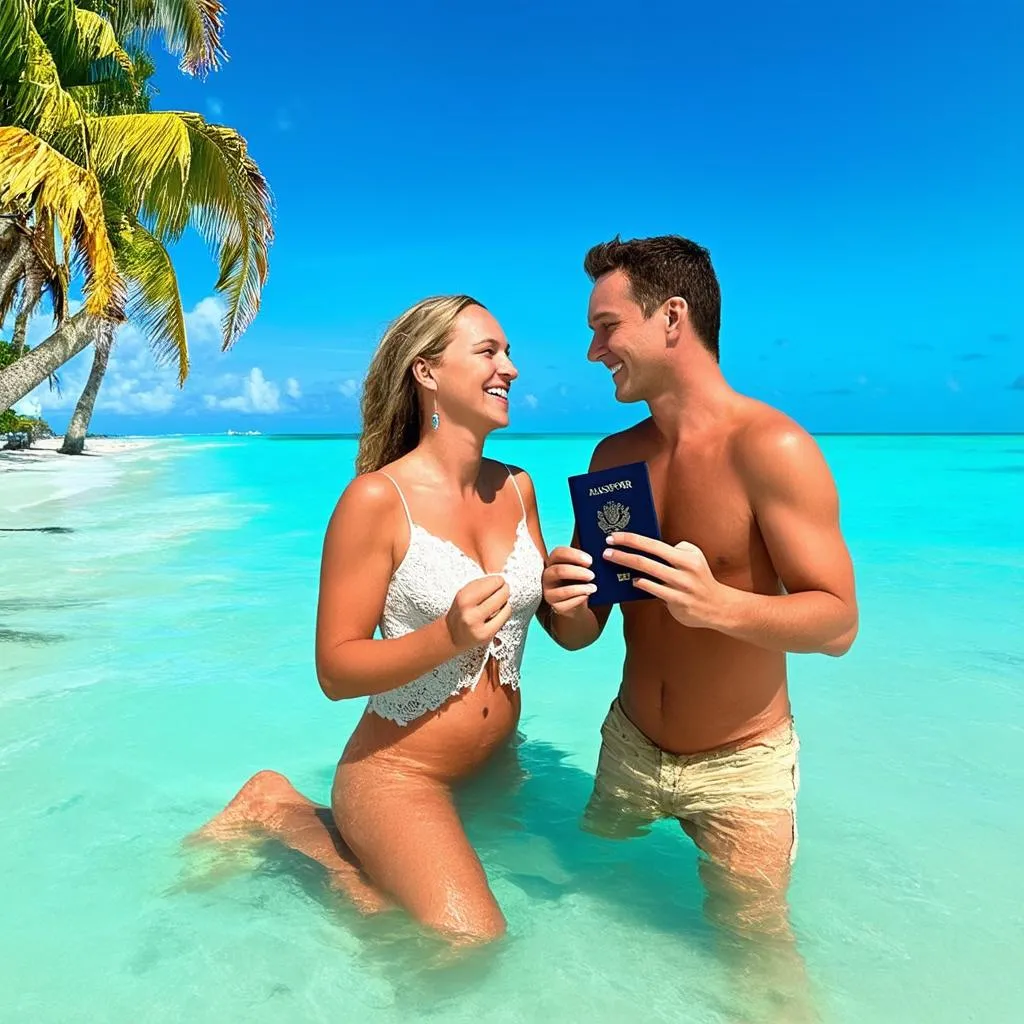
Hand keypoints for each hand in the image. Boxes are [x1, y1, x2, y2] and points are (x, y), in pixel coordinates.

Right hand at [445, 575, 511, 650]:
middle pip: (500, 593)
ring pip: (504, 605)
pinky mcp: (485, 635)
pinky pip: (504, 617)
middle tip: (504, 588)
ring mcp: (477, 625)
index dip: (499, 579)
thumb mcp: (465, 594)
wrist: (452, 635)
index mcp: (463, 597)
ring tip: (501, 600)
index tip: (500, 580)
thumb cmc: (462, 611)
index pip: (490, 582)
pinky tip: (500, 611)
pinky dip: (505, 611)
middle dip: (505, 588)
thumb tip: (502, 579)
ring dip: (506, 600)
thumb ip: (481, 585)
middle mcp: (468, 612)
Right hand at [542, 546, 596, 615]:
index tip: (590, 561)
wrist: (579, 601)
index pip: (558, 553)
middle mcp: (548, 576)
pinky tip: (587, 595)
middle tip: (592, 575)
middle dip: (578, 572)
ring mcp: (549, 592)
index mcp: (554, 561)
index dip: (574, 555)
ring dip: (581, 588)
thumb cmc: (580, 579)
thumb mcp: (581, 567)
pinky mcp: (556, 606)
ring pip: (563, 590)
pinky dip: (580, 598)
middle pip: (559, 571)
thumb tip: (599, 550)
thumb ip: (584, 559)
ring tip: (593, 587)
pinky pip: (568, 603)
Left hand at [602, 533, 731, 628]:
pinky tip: (632, 582)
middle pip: (645, 560)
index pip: (653, 544)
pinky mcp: (677, 602)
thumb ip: (677, 548)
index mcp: (685, 556)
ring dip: (626, 568)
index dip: (631, 539)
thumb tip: (651, 546)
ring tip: (612, 563)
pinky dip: (640, 585)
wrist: (718, 606)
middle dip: (622, 554)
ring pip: (646, 575)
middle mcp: (683, 570)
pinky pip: (653, 591)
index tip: (614, 536)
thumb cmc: (700, 578)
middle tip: (605, 551)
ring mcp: (679, 587)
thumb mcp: (695, 556)